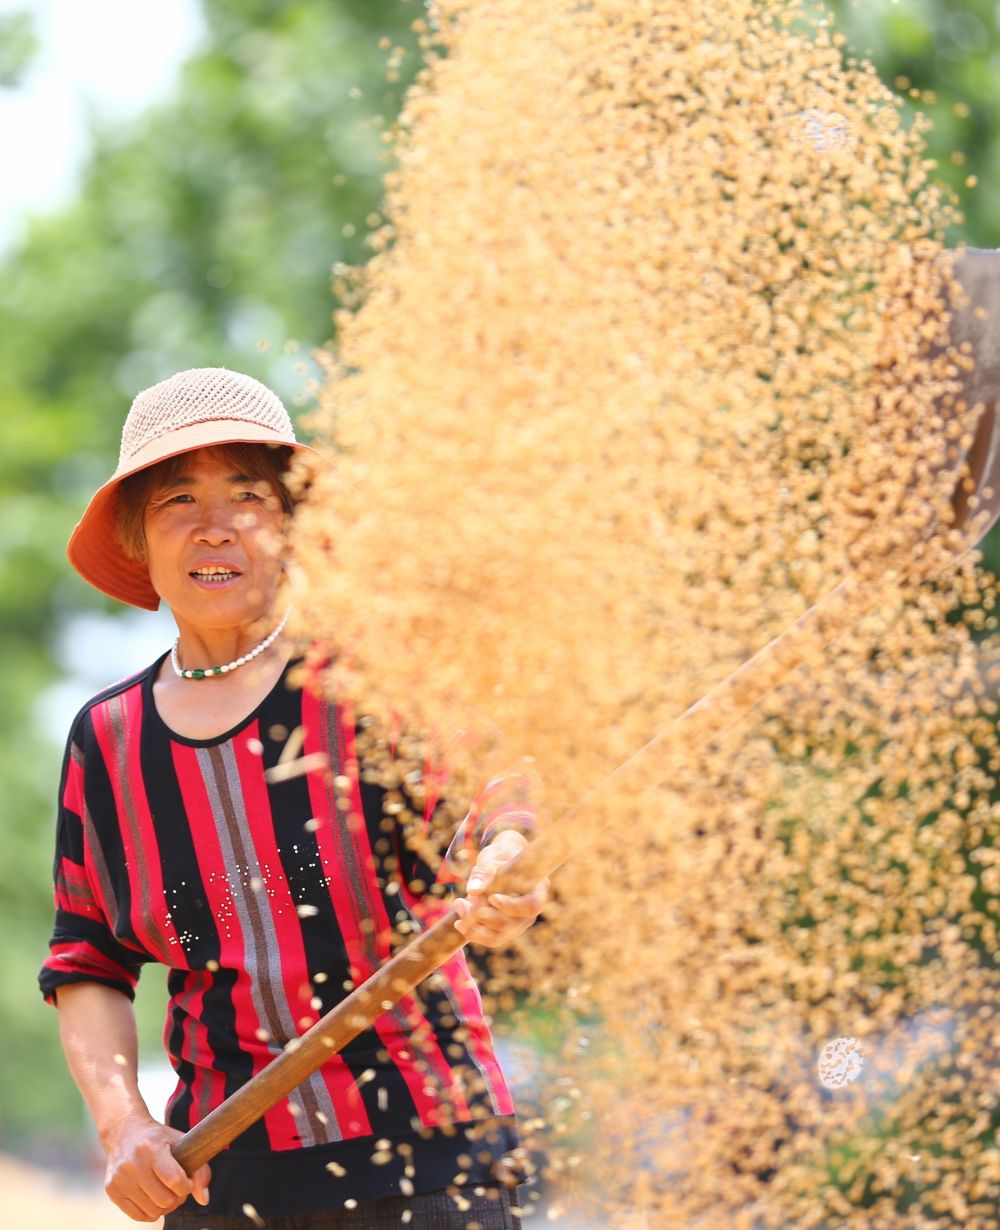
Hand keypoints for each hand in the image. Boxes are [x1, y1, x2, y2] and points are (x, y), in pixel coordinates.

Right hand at [103, 1112, 210, 1221]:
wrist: (124, 1132)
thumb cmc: (158, 1138)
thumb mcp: (181, 1143)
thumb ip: (199, 1171)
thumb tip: (204, 1200)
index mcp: (151, 1148)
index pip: (175, 1180)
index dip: (187, 1186)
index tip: (187, 1181)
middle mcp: (132, 1164)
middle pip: (165, 1199)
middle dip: (177, 1197)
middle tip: (177, 1188)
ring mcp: (119, 1179)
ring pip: (153, 1211)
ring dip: (165, 1206)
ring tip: (166, 1192)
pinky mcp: (111, 1190)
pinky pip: (138, 1215)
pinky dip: (150, 1212)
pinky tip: (153, 1198)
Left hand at [453, 830, 548, 946]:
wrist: (499, 864)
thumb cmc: (499, 857)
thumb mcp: (492, 859)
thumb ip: (484, 873)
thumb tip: (473, 890)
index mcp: (537, 889)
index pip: (531, 906)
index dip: (511, 906)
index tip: (492, 898)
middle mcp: (530, 911)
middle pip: (511, 924)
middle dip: (483, 914)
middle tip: (464, 898)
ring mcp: (519, 923)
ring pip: (498, 936)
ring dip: (474, 925)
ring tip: (458, 903)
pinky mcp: (506, 931)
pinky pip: (491, 940)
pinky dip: (473, 933)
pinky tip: (458, 922)